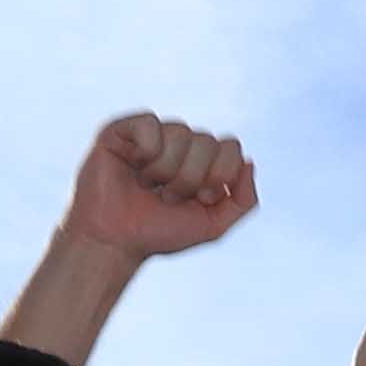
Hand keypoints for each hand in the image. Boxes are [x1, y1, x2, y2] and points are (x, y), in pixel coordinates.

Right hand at [65, 115, 256, 264]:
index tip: (201, 199)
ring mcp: (151, 135)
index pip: (231, 146)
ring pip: (181, 132)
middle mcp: (179, 144)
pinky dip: (146, 151)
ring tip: (148, 186)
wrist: (115, 242)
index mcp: (202, 161)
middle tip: (168, 197)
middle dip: (191, 178)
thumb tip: (250, 162)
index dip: (220, 174)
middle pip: (208, 141)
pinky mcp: (122, 130)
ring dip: (167, 170)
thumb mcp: (213, 225)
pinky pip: (150, 123)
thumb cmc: (159, 233)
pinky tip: (132, 166)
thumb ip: (243, 201)